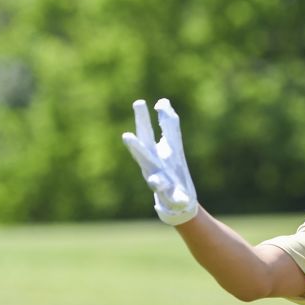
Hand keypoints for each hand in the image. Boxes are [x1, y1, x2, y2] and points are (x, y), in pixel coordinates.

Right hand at [121, 98, 198, 225]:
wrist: (177, 202)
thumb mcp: (171, 145)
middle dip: (136, 146)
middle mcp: (153, 166)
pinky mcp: (171, 196)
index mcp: (154, 152)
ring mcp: (161, 181)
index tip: (146, 103)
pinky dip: (173, 195)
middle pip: (145, 155)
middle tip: (126, 137)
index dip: (148, 120)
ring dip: (153, 178)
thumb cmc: (170, 168)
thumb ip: (168, 123)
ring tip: (151, 178)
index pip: (150, 134)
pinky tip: (174, 195)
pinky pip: (172, 196)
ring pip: (154, 178)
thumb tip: (163, 101)